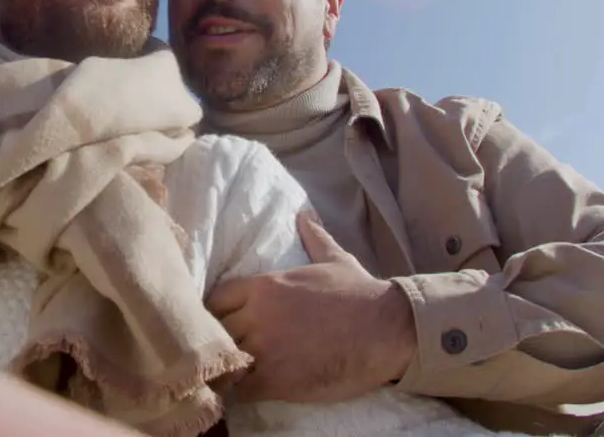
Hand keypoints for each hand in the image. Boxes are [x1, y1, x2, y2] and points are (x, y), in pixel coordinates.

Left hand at [205, 210, 417, 403]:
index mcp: (265, 285)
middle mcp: (257, 314)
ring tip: (238, 372)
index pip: (217, 298)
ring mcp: (265, 348)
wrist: (387, 329)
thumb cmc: (362, 294)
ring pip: (225, 359)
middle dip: (221, 340)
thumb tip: (306, 214)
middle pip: (216, 330)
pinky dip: (242, 390)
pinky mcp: (276, 379)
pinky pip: (241, 388)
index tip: (226, 321)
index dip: (217, 311)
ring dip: (229, 366)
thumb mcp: (335, 259)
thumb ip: (314, 238)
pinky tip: (252, 388)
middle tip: (231, 349)